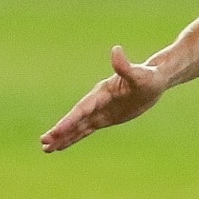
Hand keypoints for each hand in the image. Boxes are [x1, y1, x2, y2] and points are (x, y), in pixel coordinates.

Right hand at [41, 46, 170, 151]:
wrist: (155, 79)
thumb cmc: (149, 76)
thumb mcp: (140, 75)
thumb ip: (125, 66)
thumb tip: (116, 50)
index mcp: (102, 93)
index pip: (82, 109)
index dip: (69, 121)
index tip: (56, 131)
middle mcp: (97, 102)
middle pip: (75, 119)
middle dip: (60, 131)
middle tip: (43, 142)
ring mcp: (100, 111)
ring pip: (77, 127)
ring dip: (62, 137)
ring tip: (46, 148)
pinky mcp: (104, 118)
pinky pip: (85, 130)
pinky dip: (73, 137)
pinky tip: (61, 146)